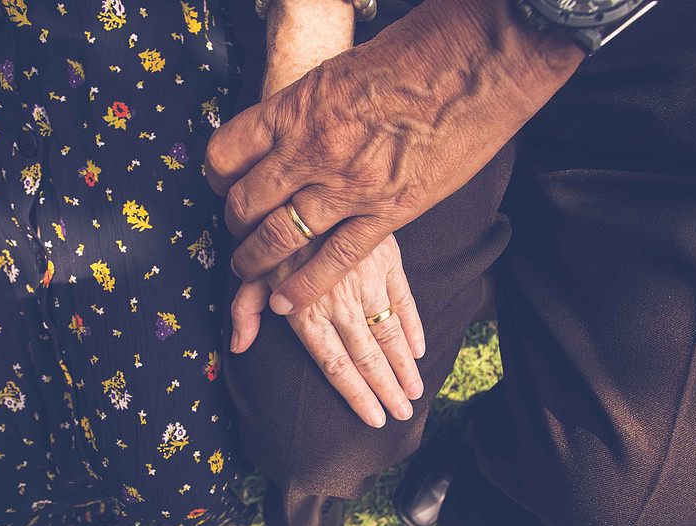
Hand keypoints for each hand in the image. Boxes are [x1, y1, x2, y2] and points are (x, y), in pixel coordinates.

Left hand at [207, 0, 582, 314]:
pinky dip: (304, 287)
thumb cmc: (415, 52)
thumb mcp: (341, 70)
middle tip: (235, 230)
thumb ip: (309, 106)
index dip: (216, 174)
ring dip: (255, 259)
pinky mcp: (388, 213)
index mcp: (295, 108)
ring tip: (247, 270)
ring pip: (279, 237)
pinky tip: (287, 304)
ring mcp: (347, 187)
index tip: (220, 183)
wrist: (479, 62)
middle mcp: (310, 151)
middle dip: (233, 221)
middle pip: (246, 201)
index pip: (226, 152)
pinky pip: (333, 261)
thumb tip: (291, 126)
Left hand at [231, 234, 424, 427]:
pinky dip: (414, 326)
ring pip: (390, 333)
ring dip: (405, 366)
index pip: (336, 365)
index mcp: (306, 310)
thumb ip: (245, 309)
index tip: (375, 419)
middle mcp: (339, 301)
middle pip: (368, 357)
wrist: (309, 182)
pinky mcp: (386, 258)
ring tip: (416, 392)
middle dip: (387, 390)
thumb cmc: (272, 231)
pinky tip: (420, 350)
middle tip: (404, 414)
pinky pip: (404, 300)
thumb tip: (240, 347)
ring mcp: (366, 280)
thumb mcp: (251, 270)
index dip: (357, 396)